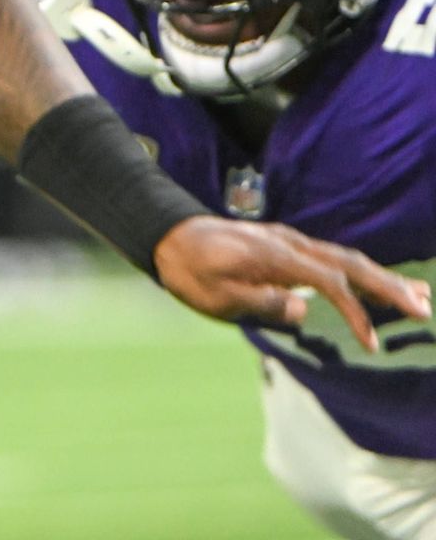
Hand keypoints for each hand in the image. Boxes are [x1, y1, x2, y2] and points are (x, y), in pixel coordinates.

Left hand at [154, 216, 431, 352]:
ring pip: (344, 257)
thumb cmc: (191, 271)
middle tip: (424, 307)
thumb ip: (259, 301)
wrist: (170, 236)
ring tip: (418, 294)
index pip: (330, 283)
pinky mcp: (286, 246)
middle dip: (388, 285)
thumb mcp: (217, 295)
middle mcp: (290, 243)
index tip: (372, 344)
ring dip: (381, 276)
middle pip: (349, 262)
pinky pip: (331, 257)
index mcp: (276, 256)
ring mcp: (289, 241)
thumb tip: (302, 311)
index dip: (355, 313)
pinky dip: (359, 270)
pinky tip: (374, 282)